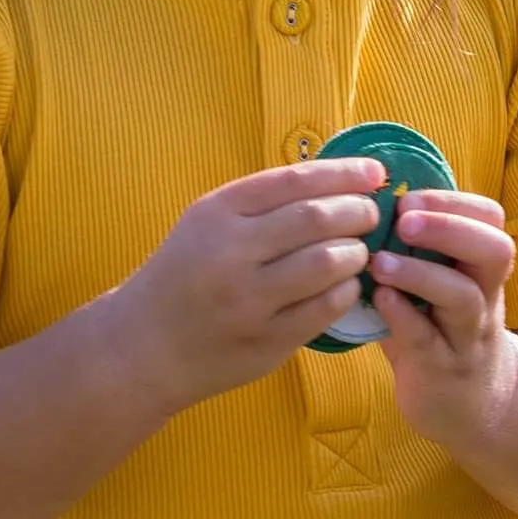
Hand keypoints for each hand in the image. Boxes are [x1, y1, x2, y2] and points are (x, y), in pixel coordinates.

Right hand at [112, 158, 386, 414]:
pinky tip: (345, 285)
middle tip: (370, 214)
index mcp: (217, 213)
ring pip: (327, 263)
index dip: (343, 173)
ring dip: (355, 252)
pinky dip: (346, 291)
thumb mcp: (206, 224)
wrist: (143, 346)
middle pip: (317, 219)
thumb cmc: (184, 275)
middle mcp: (231, 252)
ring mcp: (249, 300)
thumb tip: (337, 182)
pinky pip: (325, 308)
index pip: (294, 180)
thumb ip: (261, 204)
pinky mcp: (267, 340)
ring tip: (357, 251)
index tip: (374, 172)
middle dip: (357, 211)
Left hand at [369, 191, 517, 446]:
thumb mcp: (434, 282)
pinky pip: (427, 341)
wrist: (467, 403)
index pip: (490, 219)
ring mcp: (466, 335)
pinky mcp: (442, 370)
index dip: (455, 202)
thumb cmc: (436, 327)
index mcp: (480, 266)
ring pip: (464, 297)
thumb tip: (355, 199)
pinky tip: (378, 300)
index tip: (409, 197)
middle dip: (449, 228)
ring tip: (380, 262)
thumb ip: (408, 248)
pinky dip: (402, 317)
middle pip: (494, 251)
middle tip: (404, 219)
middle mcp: (484, 296)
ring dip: (421, 273)